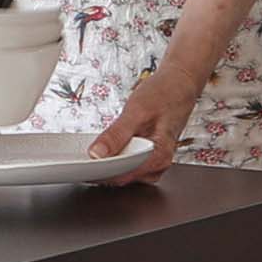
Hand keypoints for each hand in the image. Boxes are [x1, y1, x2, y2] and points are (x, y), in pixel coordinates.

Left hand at [88, 68, 201, 185]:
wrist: (179, 83)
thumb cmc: (164, 93)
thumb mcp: (136, 110)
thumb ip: (116, 134)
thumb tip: (96, 154)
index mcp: (158, 157)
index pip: (121, 177)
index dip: (99, 172)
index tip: (82, 165)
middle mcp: (158, 165)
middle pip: (121, 178)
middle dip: (101, 168)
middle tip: (85, 155)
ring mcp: (153, 163)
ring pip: (122, 173)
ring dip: (107, 164)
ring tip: (96, 150)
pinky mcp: (147, 158)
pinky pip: (126, 165)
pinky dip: (114, 158)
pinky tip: (107, 149)